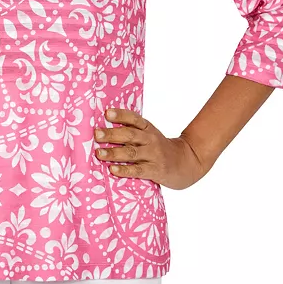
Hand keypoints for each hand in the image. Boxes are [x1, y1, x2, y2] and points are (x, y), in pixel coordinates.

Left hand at [94, 107, 210, 189]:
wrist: (186, 162)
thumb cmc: (160, 149)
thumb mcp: (149, 135)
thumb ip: (131, 132)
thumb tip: (103, 130)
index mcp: (148, 128)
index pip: (134, 119)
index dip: (120, 115)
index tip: (107, 113)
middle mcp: (150, 139)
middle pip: (130, 135)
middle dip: (112, 134)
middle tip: (96, 134)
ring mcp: (153, 155)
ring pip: (131, 153)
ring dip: (114, 153)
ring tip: (99, 153)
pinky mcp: (155, 170)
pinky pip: (137, 170)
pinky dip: (124, 170)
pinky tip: (113, 169)